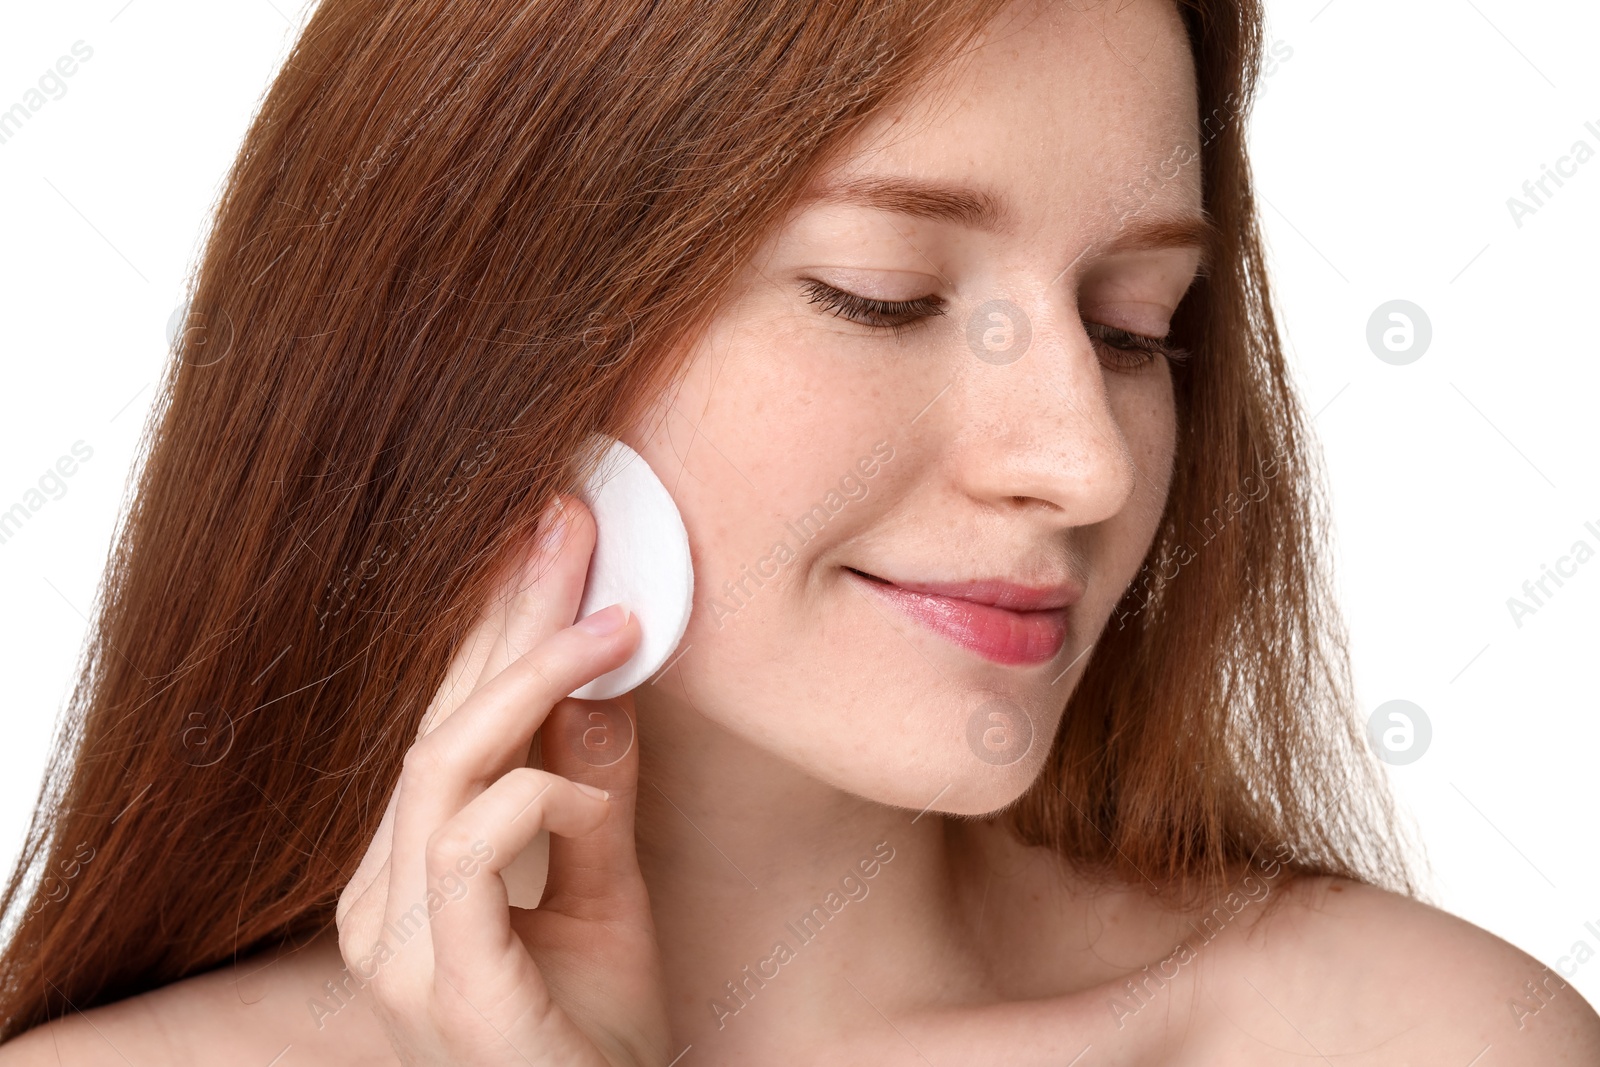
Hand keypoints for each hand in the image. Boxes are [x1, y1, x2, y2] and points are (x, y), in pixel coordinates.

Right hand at [336, 496, 671, 1065]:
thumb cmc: (592, 1026)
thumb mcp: (607, 885)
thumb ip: (593, 789)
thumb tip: (601, 681)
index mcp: (404, 868)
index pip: (443, 719)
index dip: (493, 623)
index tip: (550, 535)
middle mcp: (379, 898)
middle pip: (435, 720)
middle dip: (508, 614)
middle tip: (568, 523)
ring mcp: (397, 944)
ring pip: (441, 767)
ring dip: (530, 682)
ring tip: (616, 630)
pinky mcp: (441, 983)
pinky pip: (466, 850)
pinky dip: (536, 797)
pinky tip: (590, 798)